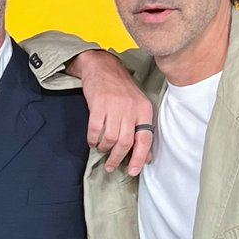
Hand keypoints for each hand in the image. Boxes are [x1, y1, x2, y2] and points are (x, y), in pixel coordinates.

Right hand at [67, 50, 153, 175]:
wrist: (102, 67)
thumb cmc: (120, 90)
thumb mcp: (136, 108)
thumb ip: (141, 131)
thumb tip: (146, 157)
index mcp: (144, 110)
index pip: (145, 139)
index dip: (139, 158)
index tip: (132, 171)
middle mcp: (131, 108)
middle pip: (125, 142)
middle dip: (117, 158)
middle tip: (110, 166)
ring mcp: (114, 106)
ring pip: (110, 138)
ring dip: (104, 148)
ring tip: (101, 148)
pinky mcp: (98, 104)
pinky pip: (95, 130)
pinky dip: (93, 139)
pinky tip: (92, 141)